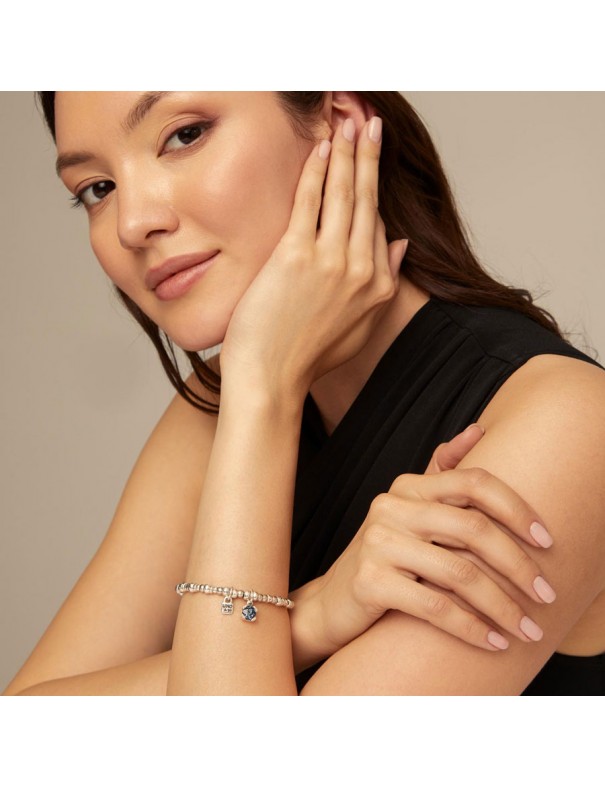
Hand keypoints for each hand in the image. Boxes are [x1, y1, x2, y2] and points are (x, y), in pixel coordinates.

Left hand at [219, 117, 407, 399]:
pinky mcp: (296, 255)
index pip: (377, 226)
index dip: (374, 189)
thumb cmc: (306, 357)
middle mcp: (361, 270)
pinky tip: (321, 147)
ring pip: (344, 194)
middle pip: (368, 201)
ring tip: (350, 124)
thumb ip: (384, 285)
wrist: (270, 377)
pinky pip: (310, 200)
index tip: (372, 161)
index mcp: (378, 287)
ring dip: (347, 154)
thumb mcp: (358, 328)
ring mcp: (330, 261)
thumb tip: (399, 245)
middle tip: (371, 125)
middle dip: (370, 157)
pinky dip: (317, 170)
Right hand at [290, 424, 556, 670]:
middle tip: (546, 594)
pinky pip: (435, 606)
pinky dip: (471, 627)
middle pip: (473, 527)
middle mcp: (391, 507)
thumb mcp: (410, 512)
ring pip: (460, 572)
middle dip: (519, 564)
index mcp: (408, 487)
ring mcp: (377, 542)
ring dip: (502, 605)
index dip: (516, 507)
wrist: (332, 603)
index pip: (473, 482)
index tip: (548, 540)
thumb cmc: (384, 559)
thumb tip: (477, 430)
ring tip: (526, 629)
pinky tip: (492, 642)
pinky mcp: (369, 581)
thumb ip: (441, 474)